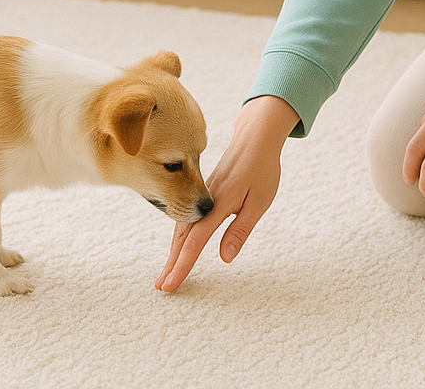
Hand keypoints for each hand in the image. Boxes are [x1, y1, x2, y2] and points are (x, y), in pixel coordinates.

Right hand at [156, 95, 299, 292]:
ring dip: (174, 251)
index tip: (170, 285)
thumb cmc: (262, 169)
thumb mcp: (259, 201)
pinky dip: (181, 235)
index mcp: (219, 204)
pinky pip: (188, 217)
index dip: (182, 265)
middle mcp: (206, 200)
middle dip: (172, 263)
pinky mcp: (205, 191)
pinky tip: (180, 245)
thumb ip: (240, 229)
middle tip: (161, 287)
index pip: (195, 242)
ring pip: (183, 227)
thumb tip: (225, 257)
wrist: (256, 136)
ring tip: (167, 272)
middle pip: (183, 237)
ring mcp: (203, 194)